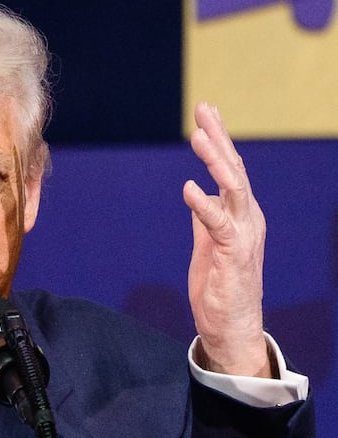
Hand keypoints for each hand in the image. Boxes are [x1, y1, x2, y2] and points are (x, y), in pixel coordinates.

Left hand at [183, 102, 270, 377]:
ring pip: (233, 188)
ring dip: (216, 160)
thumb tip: (197, 193)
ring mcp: (244, 235)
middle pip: (235, 169)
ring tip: (199, 136)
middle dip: (219, 137)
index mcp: (242, 215)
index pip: (232, 170)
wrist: (231, 328)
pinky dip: (204, 204)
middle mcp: (248, 219)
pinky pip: (219, 223)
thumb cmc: (220, 288)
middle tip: (203, 109)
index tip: (207, 113)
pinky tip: (188, 188)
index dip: (220, 140)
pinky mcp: (233, 254)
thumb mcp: (209, 245)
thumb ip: (206, 219)